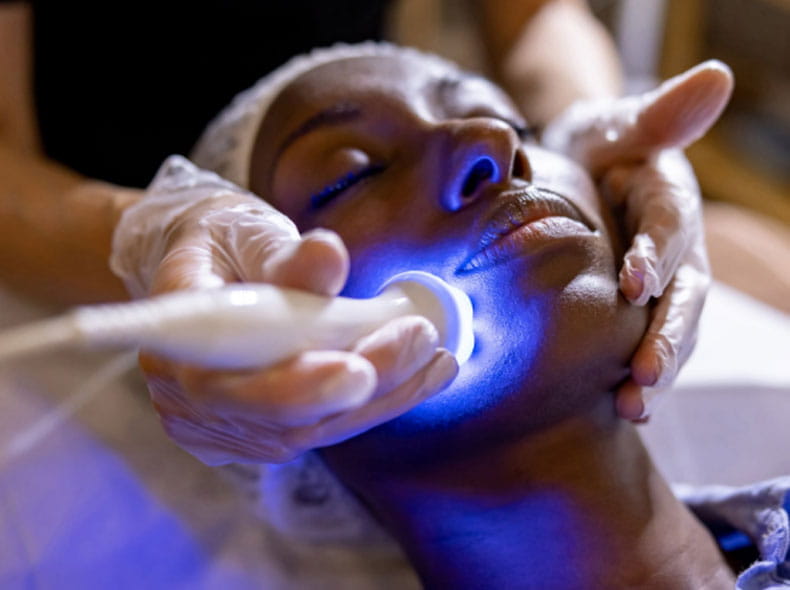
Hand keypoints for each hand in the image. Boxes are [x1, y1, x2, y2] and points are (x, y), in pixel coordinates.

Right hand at [111, 156, 456, 463]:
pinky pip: (317, 429)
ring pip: (308, 432)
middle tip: (421, 341)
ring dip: (382, 397)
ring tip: (434, 356)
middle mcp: (186, 400)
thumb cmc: (221, 243)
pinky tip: (419, 373)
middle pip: (279, 419)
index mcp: (170, 342)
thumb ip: (285, 255)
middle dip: (363, 388)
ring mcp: (218, 426)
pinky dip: (373, 403)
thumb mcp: (247, 231)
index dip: (292, 388)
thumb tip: (328, 254)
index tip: (358, 369)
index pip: (224, 385)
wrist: (200, 269)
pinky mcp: (251, 433)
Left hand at [542, 61, 732, 420]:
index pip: (671, 225)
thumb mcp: (618, 125)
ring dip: (658, 370)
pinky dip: (641, 375)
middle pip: (684, 295)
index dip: (659, 252)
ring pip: (674, 329)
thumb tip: (717, 77)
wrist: (578, 175)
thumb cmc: (596, 147)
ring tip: (635, 406)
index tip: (636, 283)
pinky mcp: (642, 309)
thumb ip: (657, 114)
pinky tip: (625, 408)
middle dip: (667, 336)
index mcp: (670, 198)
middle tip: (644, 375)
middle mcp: (678, 247)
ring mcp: (664, 283)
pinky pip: (648, 342)